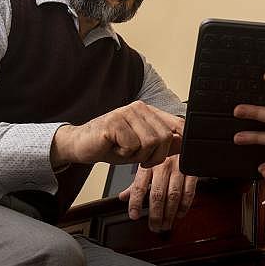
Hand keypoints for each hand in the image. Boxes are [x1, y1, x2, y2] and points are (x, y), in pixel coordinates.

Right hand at [51, 102, 183, 168]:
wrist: (80, 145)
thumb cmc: (111, 145)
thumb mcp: (141, 148)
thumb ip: (162, 144)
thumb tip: (183, 143)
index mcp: (148, 111)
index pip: (177, 123)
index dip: (183, 138)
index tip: (183, 151)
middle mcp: (139, 108)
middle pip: (165, 137)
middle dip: (154, 155)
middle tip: (138, 157)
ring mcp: (126, 113)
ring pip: (150, 142)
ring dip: (137, 156)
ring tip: (124, 151)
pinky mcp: (114, 122)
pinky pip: (132, 146)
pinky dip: (123, 154)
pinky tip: (114, 148)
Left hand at [119, 154, 197, 231]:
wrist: (182, 137)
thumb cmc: (163, 152)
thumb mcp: (146, 163)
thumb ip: (136, 182)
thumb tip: (123, 197)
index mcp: (148, 164)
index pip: (139, 187)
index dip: (136, 203)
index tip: (134, 216)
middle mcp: (163, 165)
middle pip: (157, 194)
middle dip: (155, 214)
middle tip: (154, 227)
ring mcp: (178, 168)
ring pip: (173, 195)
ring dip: (169, 214)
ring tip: (165, 225)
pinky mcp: (191, 171)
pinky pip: (189, 191)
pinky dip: (184, 205)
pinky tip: (179, 214)